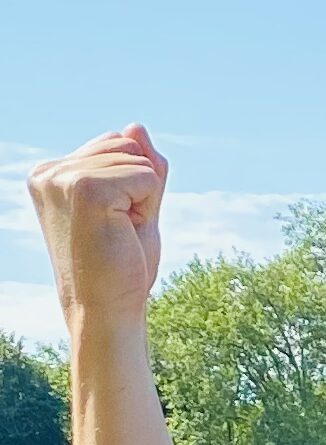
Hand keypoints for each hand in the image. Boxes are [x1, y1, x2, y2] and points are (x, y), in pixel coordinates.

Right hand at [27, 123, 167, 327]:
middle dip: (140, 188)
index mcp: (51, 173)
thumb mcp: (135, 207)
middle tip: (119, 230)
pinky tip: (122, 231)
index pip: (116, 144)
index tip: (113, 221)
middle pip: (128, 146)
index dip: (132, 184)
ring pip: (139, 159)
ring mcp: (62, 177)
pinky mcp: (84, 187)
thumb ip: (138, 167)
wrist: (107, 308)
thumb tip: (136, 126)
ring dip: (144, 199)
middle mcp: (49, 171)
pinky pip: (147, 175)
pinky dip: (148, 205)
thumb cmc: (121, 265)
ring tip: (118, 233)